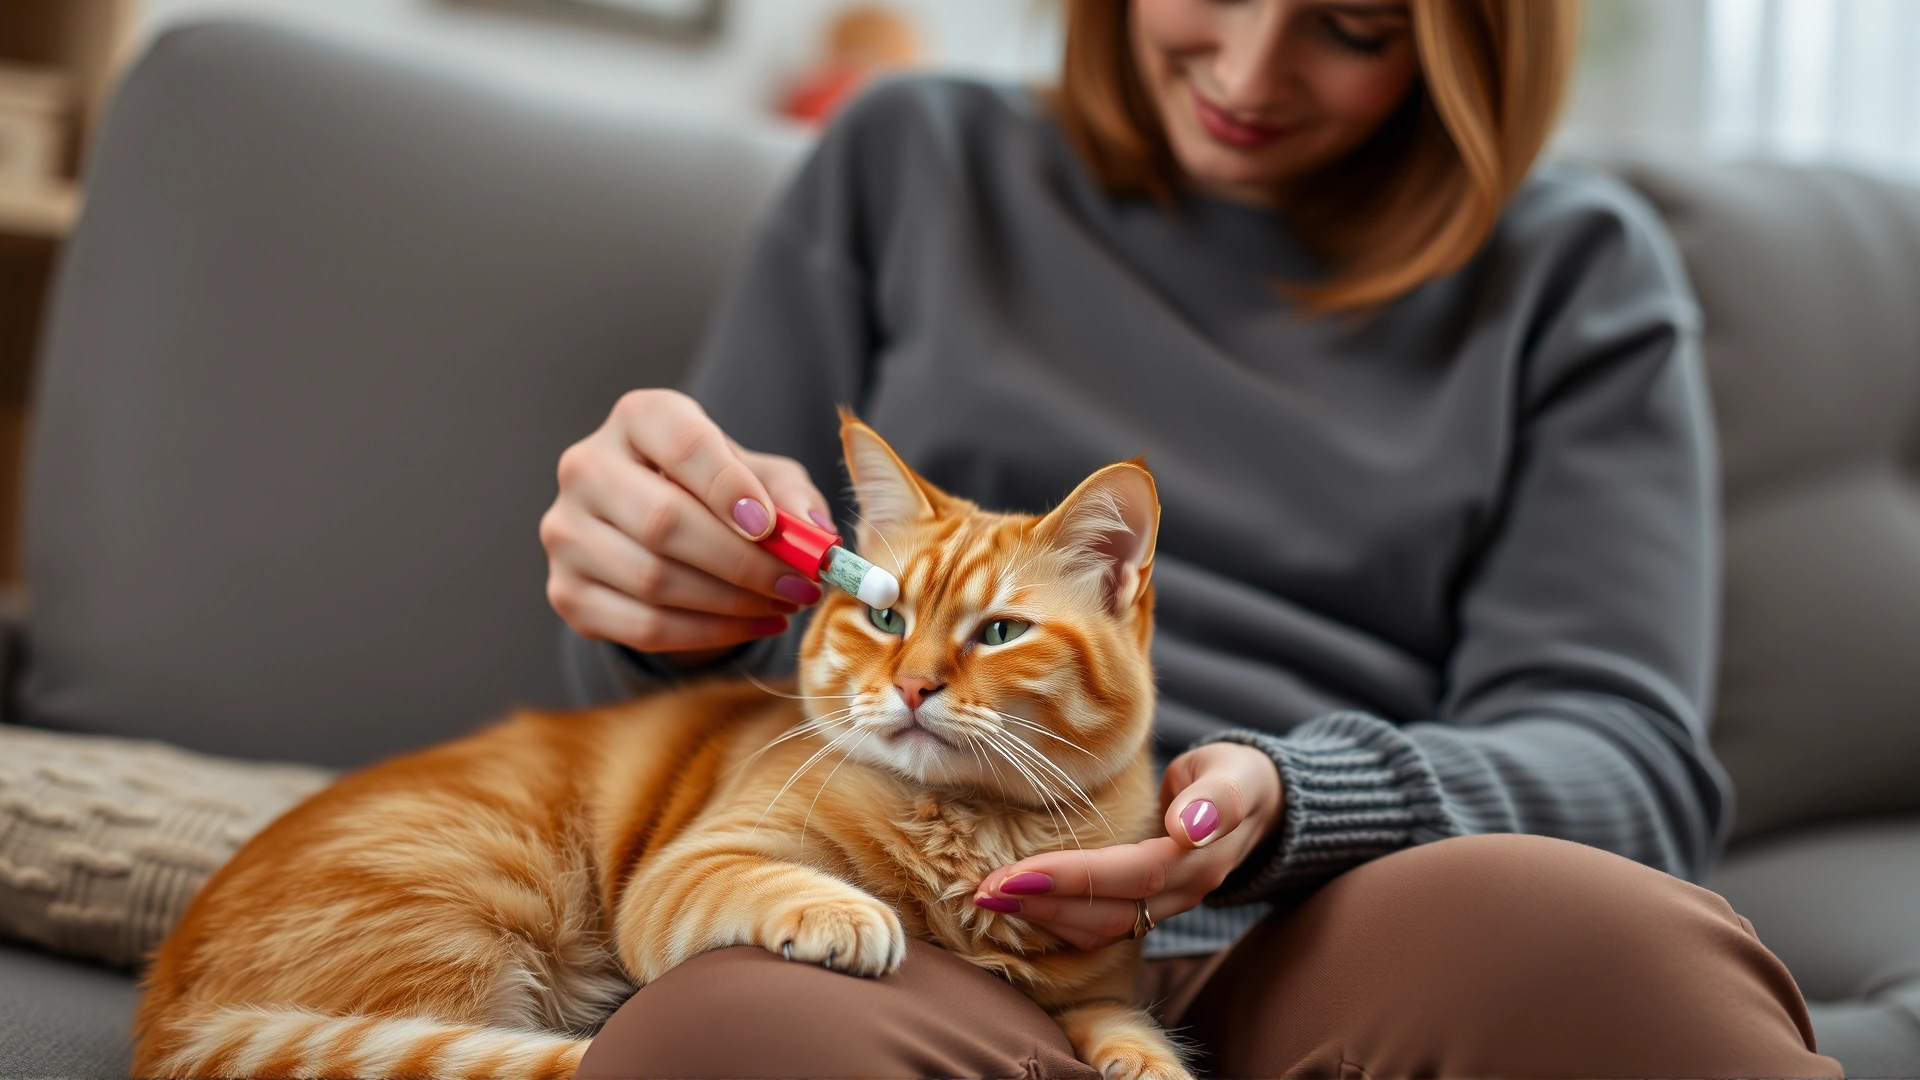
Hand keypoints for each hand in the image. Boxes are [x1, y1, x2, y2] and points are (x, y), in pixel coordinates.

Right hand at [541, 389, 834, 659]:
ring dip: (732, 602)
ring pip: (653, 580)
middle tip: (799, 583)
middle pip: (664, 521)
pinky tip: (752, 624)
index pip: (681, 444)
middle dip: (744, 561)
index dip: (729, 486)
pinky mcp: (567, 592)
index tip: (772, 526)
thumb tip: (814, 536)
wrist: (663, 532)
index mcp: (637, 418)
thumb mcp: (766, 478)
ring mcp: (566, 532)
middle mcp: (586, 468)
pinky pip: (642, 626)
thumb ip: (793, 497)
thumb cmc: (721, 494)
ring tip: (783, 604)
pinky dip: (708, 634)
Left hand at [973, 742, 1283, 950]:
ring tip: (987, 899)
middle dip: (1041, 905)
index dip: (1071, 879)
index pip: (1129, 876)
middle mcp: (1179, 892)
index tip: (1014, 875)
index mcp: (1198, 861)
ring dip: (1042, 919)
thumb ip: (1217, 799)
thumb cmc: (1238, 777)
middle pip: (1106, 913)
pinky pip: (1100, 927)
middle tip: (982, 892)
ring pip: (1099, 929)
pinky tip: (1020, 906)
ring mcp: (1163, 905)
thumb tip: (1190, 827)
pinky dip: (1057, 921)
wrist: (1257, 805)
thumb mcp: (1236, 776)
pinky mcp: (1146, 906)